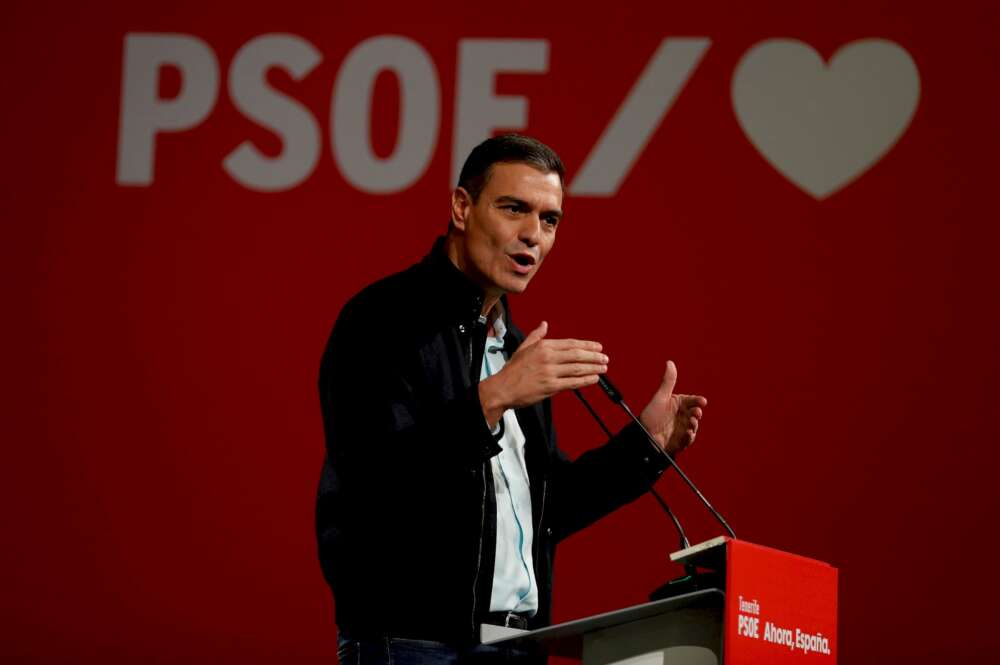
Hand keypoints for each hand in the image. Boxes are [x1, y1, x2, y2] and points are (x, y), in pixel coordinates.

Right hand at [479, 321, 607, 426]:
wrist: (502, 388)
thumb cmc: (512, 371)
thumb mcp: (523, 347)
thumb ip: (536, 336)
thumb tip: (544, 324)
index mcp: (543, 346)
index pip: (570, 343)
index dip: (587, 345)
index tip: (597, 346)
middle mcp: (548, 357)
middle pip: (577, 354)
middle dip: (594, 356)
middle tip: (604, 358)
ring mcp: (550, 372)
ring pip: (578, 368)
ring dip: (593, 367)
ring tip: (603, 368)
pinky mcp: (551, 386)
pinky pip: (573, 382)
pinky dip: (585, 380)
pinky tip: (593, 378)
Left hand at [639, 360, 706, 455]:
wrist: (642, 435)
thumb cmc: (650, 415)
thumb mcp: (660, 397)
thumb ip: (668, 381)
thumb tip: (670, 362)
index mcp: (678, 404)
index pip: (692, 401)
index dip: (698, 401)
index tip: (702, 401)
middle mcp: (682, 416)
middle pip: (695, 413)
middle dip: (697, 412)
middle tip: (696, 412)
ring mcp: (682, 429)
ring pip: (693, 426)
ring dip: (694, 424)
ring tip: (691, 422)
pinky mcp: (680, 441)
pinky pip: (688, 439)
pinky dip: (689, 436)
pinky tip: (687, 433)